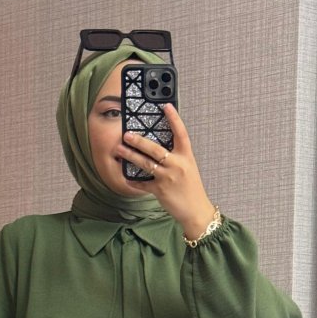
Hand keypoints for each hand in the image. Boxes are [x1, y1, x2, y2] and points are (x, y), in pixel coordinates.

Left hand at [117, 101, 216, 238]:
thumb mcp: (188, 168)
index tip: (165, 106)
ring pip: (146, 164)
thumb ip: (176, 157)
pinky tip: (126, 178)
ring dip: (131, 156)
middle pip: (155, 148)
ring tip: (120, 150)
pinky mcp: (160, 190)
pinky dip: (134, 182)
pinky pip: (143, 184)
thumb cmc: (192, 189)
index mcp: (186, 156)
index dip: (174, 118)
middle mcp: (177, 164)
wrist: (196, 210)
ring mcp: (168, 177)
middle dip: (139, 141)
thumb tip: (160, 148)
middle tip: (127, 134)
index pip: (181, 133)